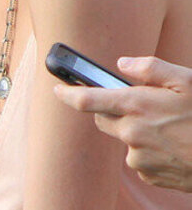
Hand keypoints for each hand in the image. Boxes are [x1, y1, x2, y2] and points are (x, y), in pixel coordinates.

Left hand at [54, 56, 191, 191]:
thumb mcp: (185, 80)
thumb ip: (150, 68)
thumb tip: (122, 63)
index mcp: (137, 105)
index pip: (88, 100)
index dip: (68, 93)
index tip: (57, 88)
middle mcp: (132, 133)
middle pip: (103, 120)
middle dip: (109, 109)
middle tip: (136, 104)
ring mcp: (139, 157)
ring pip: (123, 139)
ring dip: (134, 131)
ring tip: (166, 127)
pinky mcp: (149, 174)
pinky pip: (138, 158)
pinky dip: (147, 149)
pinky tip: (170, 144)